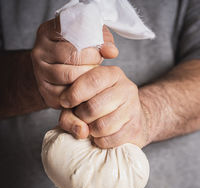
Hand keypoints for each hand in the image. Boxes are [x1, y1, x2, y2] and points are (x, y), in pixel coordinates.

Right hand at [31, 18, 117, 134]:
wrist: (54, 72)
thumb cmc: (74, 52)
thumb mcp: (86, 37)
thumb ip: (101, 38)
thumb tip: (112, 51)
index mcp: (47, 33)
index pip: (72, 35)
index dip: (91, 46)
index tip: (99, 52)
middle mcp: (39, 52)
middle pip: (72, 58)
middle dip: (91, 63)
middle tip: (97, 66)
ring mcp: (40, 74)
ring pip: (69, 77)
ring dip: (87, 78)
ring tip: (92, 76)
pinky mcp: (46, 93)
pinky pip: (67, 95)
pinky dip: (81, 94)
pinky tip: (87, 90)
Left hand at [60, 66, 149, 147]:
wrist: (131, 119)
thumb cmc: (100, 107)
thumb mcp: (82, 100)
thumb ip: (69, 113)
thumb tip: (81, 131)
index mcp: (112, 74)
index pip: (92, 80)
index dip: (74, 94)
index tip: (65, 103)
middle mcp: (126, 88)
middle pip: (93, 107)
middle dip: (81, 117)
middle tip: (81, 118)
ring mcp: (133, 110)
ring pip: (102, 127)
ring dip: (91, 131)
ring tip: (92, 127)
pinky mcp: (136, 129)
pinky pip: (110, 140)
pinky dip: (100, 141)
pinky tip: (101, 136)